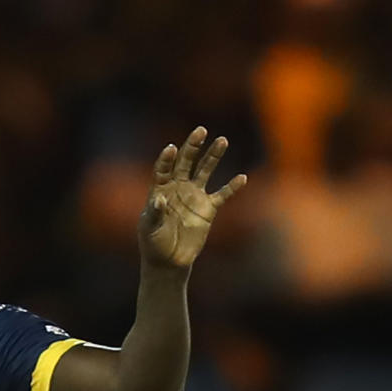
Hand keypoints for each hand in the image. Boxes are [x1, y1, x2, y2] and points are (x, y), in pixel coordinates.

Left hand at [138, 127, 246, 269]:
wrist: (169, 260)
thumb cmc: (153, 243)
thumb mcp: (149, 229)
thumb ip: (154, 213)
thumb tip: (160, 198)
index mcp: (160, 189)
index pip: (163, 169)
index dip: (167, 158)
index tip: (172, 148)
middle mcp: (178, 187)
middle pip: (186, 162)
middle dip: (192, 146)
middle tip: (201, 130)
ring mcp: (194, 196)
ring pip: (205, 171)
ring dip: (213, 156)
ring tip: (222, 140)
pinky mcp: (208, 209)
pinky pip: (222, 195)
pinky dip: (232, 187)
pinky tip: (242, 177)